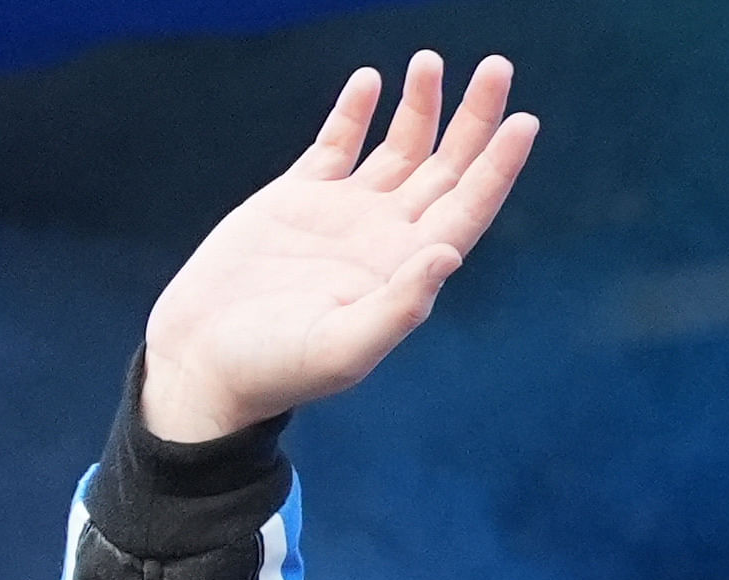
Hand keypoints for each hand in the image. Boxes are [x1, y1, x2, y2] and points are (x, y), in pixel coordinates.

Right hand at [139, 51, 538, 443]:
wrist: (204, 362)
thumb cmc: (275, 369)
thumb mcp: (343, 348)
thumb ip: (400, 306)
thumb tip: (448, 254)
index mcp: (405, 270)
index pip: (468, 209)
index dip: (498, 167)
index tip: (524, 122)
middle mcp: (385, 238)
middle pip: (446, 168)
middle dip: (474, 119)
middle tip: (498, 67)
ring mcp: (343, 216)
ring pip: (398, 149)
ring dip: (420, 107)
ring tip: (431, 62)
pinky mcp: (296, 200)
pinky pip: (335, 145)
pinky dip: (353, 112)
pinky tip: (371, 81)